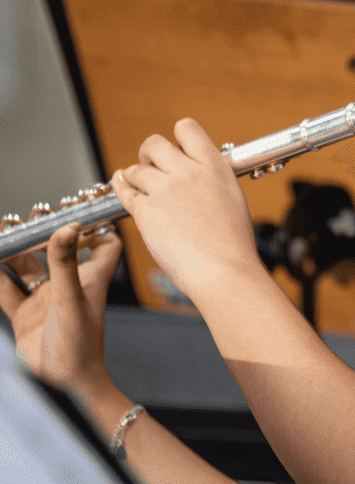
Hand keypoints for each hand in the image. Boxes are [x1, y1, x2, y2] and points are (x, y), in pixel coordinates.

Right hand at [0, 223, 120, 389]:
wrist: (64, 383)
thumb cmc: (80, 343)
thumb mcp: (70, 298)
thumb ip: (65, 263)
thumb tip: (68, 226)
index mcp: (90, 275)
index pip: (104, 243)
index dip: (96, 227)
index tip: (80, 211)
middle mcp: (69, 282)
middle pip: (56, 248)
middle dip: (42, 231)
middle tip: (28, 217)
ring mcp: (46, 297)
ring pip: (28, 265)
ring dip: (16, 249)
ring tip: (4, 230)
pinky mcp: (26, 314)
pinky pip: (8, 289)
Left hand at [111, 118, 260, 300]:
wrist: (223, 269)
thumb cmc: (232, 241)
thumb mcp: (232, 196)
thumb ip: (212, 177)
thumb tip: (199, 172)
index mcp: (214, 165)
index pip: (187, 129)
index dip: (177, 136)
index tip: (175, 150)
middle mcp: (188, 172)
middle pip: (154, 144)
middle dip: (149, 153)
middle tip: (150, 166)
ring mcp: (165, 190)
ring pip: (136, 169)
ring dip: (135, 176)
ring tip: (139, 185)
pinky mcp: (146, 211)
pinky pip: (125, 191)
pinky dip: (121, 187)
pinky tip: (121, 185)